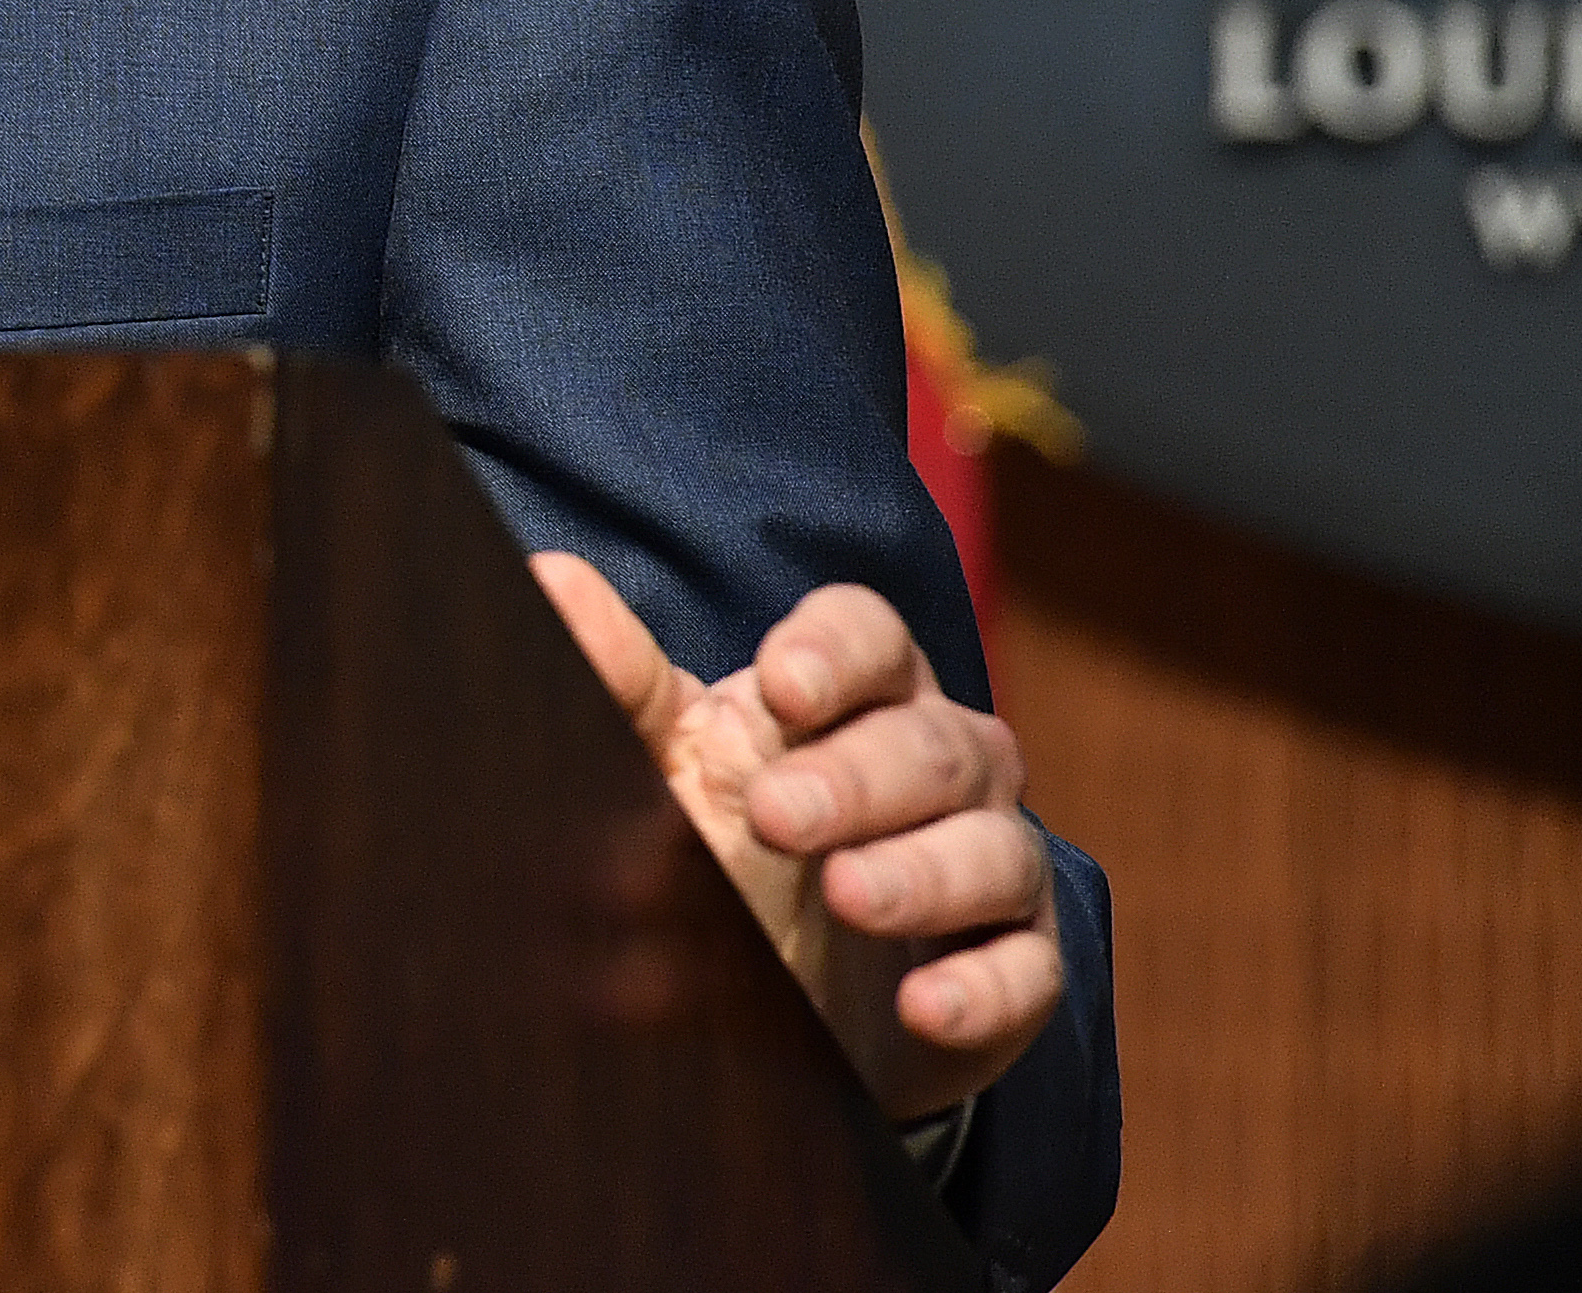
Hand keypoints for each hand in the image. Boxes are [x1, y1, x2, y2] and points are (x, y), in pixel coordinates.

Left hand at [530, 555, 1063, 1123]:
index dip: (836, 653)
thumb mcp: (662, 759)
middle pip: (931, 744)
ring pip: (996, 848)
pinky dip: (984, 987)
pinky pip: (1029, 968)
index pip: (873, 637)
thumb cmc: (725, 834)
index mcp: (859, 693)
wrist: (778, 989)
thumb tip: (552, 578)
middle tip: (777, 817)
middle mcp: (942, 762)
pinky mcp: (1016, 964)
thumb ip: (618, 679)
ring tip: (847, 897)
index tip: (781, 685)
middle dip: (859, 778)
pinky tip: (922, 1004)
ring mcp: (991, 862)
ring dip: (924, 875)